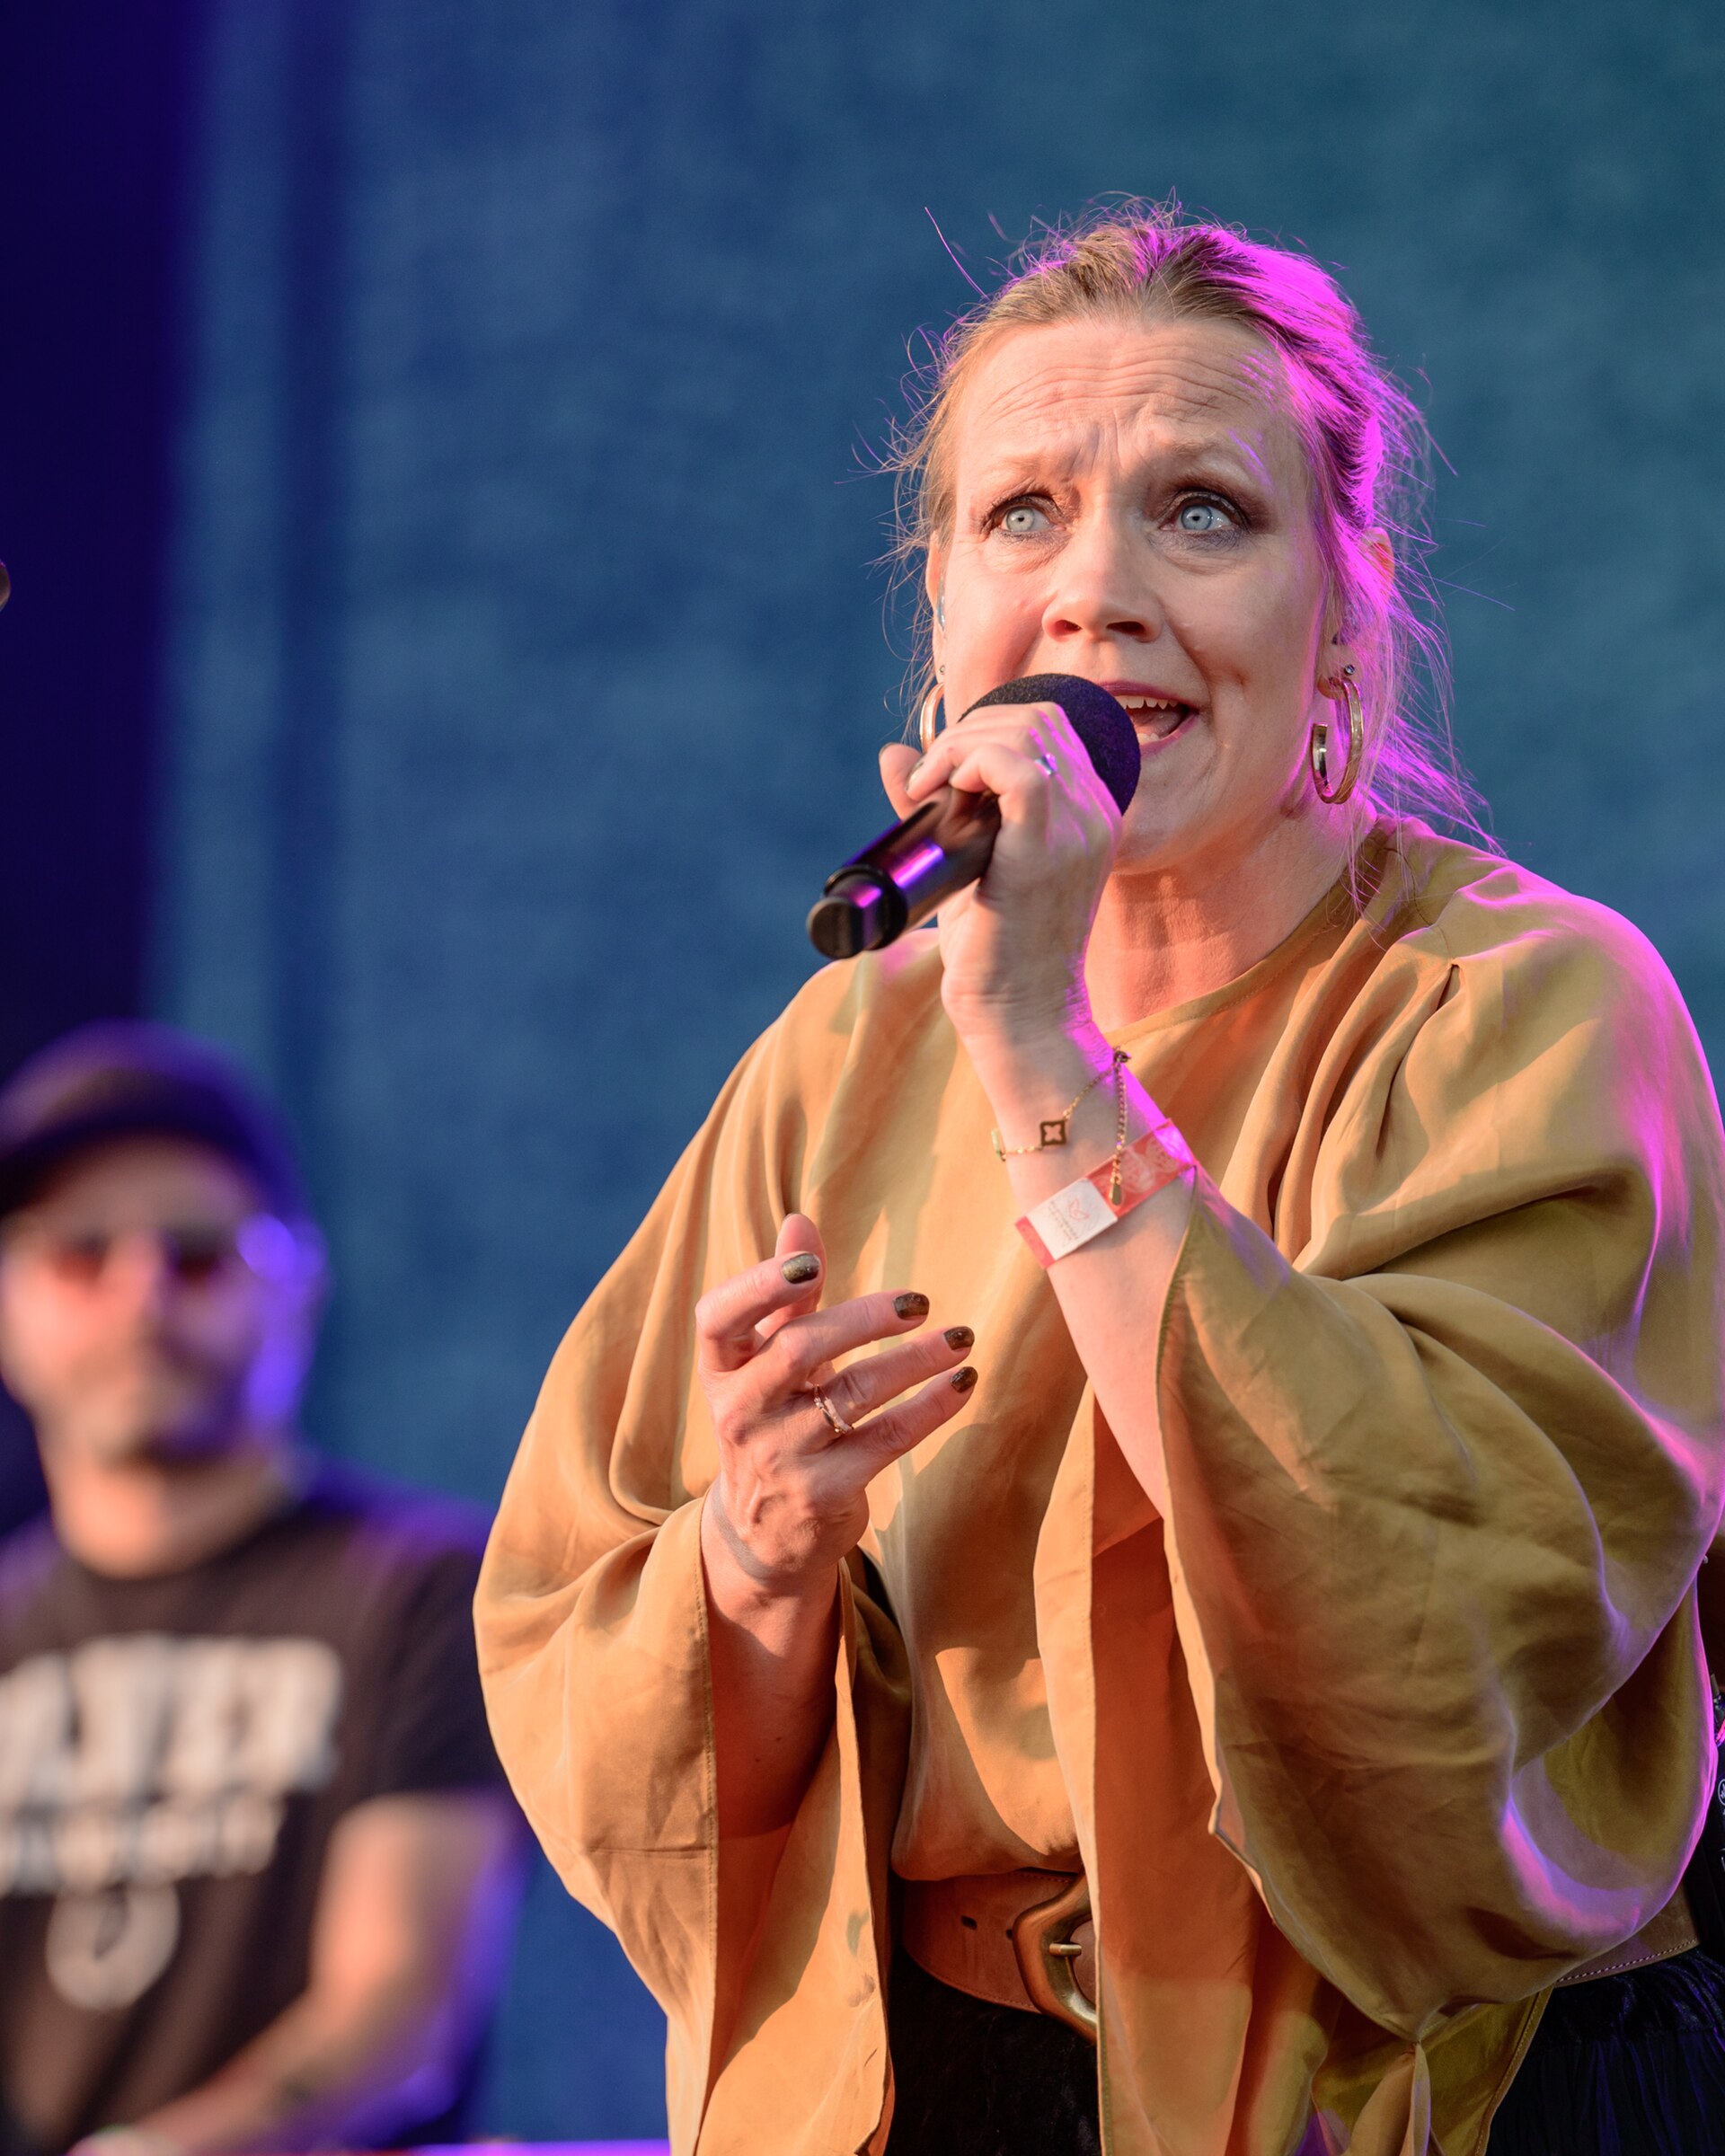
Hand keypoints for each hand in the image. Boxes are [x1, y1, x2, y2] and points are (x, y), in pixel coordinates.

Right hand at [698, 1214, 976, 1602]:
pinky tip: (962, 1382)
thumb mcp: (765, 1362)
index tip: (812, 1264)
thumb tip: (799, 1220)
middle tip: (919, 1301)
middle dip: (864, 1319)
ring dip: (915, 1361)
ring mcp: (780, 1456)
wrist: (764, 1533)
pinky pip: (887, 1440)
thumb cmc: (772, 1420)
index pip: (719, 1318)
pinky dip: (931, 1407)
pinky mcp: (823, 1493)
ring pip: (853, 1394)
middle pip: (798, 1349)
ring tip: (961, 1336)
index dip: (760, 1286)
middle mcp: (741, 1411)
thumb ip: (786, 1295)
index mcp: (722, 1369)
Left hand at [880, 698, 1122, 1049]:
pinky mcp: (1047, 849)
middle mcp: (1095, 812)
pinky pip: (1018, 769)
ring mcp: (1079, 828)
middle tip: (928, 780)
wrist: (1020, 1016)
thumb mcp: (966, 866)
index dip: (988, 726)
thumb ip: (937, 808)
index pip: (1050, 725)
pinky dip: (969, 761)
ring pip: (1026, 732)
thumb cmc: (994, 953)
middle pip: (1039, 717)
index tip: (942, 770)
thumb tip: (893, 754)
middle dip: (970, 729)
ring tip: (927, 788)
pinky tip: (940, 791)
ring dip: (960, 745)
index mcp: (1089, 813)